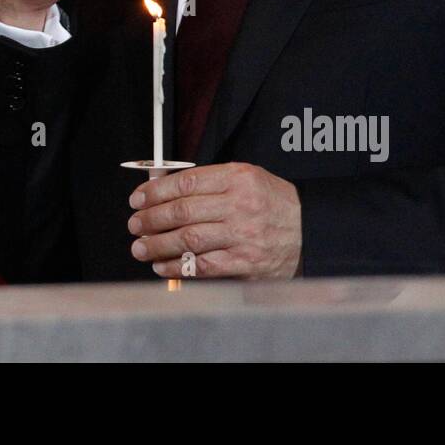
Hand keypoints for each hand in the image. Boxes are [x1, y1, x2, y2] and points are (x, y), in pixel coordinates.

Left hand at [126, 163, 301, 278]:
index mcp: (238, 178)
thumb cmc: (272, 202)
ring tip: (140, 247)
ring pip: (189, 239)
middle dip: (151, 219)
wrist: (310, 230)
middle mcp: (240, 205)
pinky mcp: (246, 262)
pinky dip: (178, 267)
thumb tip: (164, 189)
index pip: (186, 182)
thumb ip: (210, 182)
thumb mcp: (247, 177)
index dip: (156, 191)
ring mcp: (243, 236)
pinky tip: (162, 265)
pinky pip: (204, 266)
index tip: (138, 198)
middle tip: (135, 224)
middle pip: (183, 212)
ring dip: (158, 244)